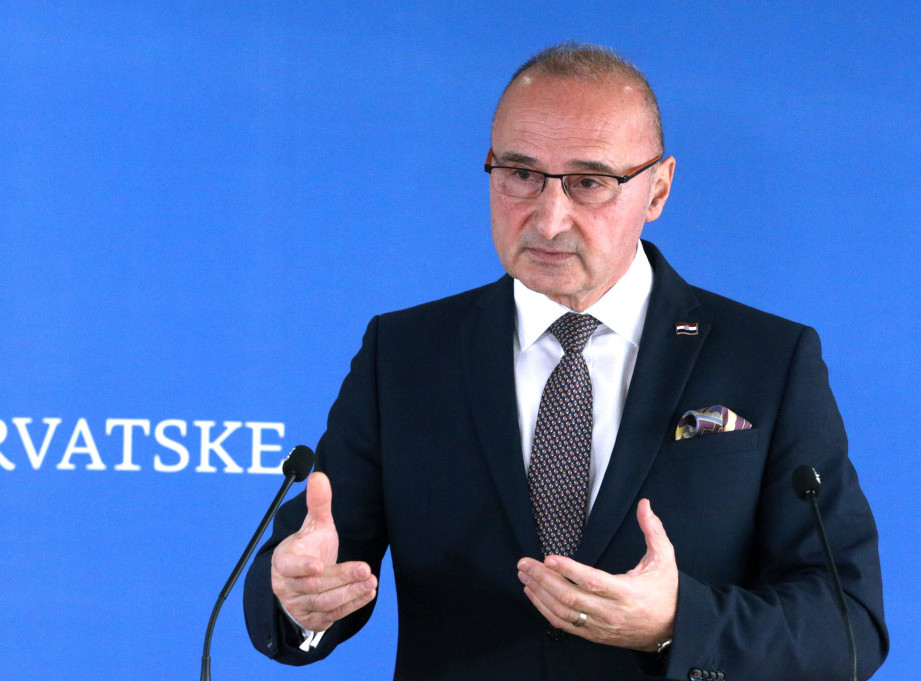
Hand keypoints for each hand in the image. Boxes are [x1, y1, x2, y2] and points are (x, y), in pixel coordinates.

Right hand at [270, 471, 377, 631]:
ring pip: (324, 602)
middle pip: (314, 585)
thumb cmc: (307, 549)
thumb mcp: (312, 526)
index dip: (302, 567)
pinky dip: (352, 604)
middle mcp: (288, 587)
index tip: (318, 564)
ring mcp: (300, 606)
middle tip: (365, 569)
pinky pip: (334, 614)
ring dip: (349, 592)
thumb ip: (317, 504)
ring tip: (371, 580)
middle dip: (340, 577)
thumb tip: (318, 475)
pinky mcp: (314, 620)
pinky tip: (369, 592)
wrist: (299, 582)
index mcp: (284, 562)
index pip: (289, 567)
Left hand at [517, 498, 677, 650]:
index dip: (569, 570)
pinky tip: (533, 594)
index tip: (549, 557)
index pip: (593, 581)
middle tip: (524, 563)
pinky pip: (564, 624)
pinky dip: (545, 609)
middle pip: (570, 597)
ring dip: (540, 593)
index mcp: (627, 592)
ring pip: (563, 612)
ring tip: (524, 575)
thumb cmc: (666, 592)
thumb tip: (645, 504)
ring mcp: (600, 626)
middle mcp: (611, 612)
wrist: (671, 630)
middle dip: (544, 579)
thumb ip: (653, 531)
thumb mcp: (664, 559)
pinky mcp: (594, 635)